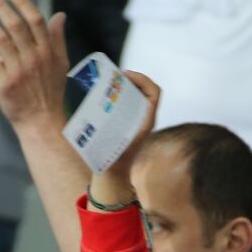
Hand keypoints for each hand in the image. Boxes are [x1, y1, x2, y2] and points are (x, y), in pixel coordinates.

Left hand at [0, 0, 69, 130]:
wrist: (42, 122)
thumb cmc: (50, 93)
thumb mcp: (60, 65)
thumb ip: (58, 39)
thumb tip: (59, 15)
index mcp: (48, 52)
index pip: (35, 20)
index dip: (22, 2)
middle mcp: (34, 58)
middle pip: (16, 25)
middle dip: (1, 6)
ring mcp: (19, 71)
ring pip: (1, 39)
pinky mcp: (4, 84)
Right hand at [88, 70, 160, 202]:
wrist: (114, 175)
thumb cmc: (111, 160)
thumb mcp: (110, 141)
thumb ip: (106, 128)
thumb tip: (97, 110)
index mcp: (146, 121)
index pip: (154, 92)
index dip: (142, 79)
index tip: (124, 76)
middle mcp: (145, 119)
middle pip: (146, 90)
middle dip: (131, 80)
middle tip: (113, 78)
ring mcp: (139, 121)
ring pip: (138, 95)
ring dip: (126, 87)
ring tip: (109, 84)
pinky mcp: (131, 124)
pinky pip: (131, 103)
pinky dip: (121, 96)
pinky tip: (106, 97)